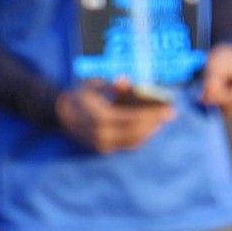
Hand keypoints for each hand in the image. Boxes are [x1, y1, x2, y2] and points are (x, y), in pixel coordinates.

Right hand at [53, 82, 172, 154]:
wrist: (61, 114)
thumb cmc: (81, 96)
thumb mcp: (94, 85)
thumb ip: (112, 86)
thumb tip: (126, 81)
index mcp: (100, 117)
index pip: (133, 118)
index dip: (152, 114)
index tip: (169, 108)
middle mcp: (102, 134)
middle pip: (137, 131)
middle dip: (156, 122)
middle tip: (170, 114)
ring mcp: (102, 144)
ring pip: (134, 141)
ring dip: (150, 130)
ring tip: (161, 120)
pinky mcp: (104, 149)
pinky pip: (127, 145)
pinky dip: (141, 137)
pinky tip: (149, 127)